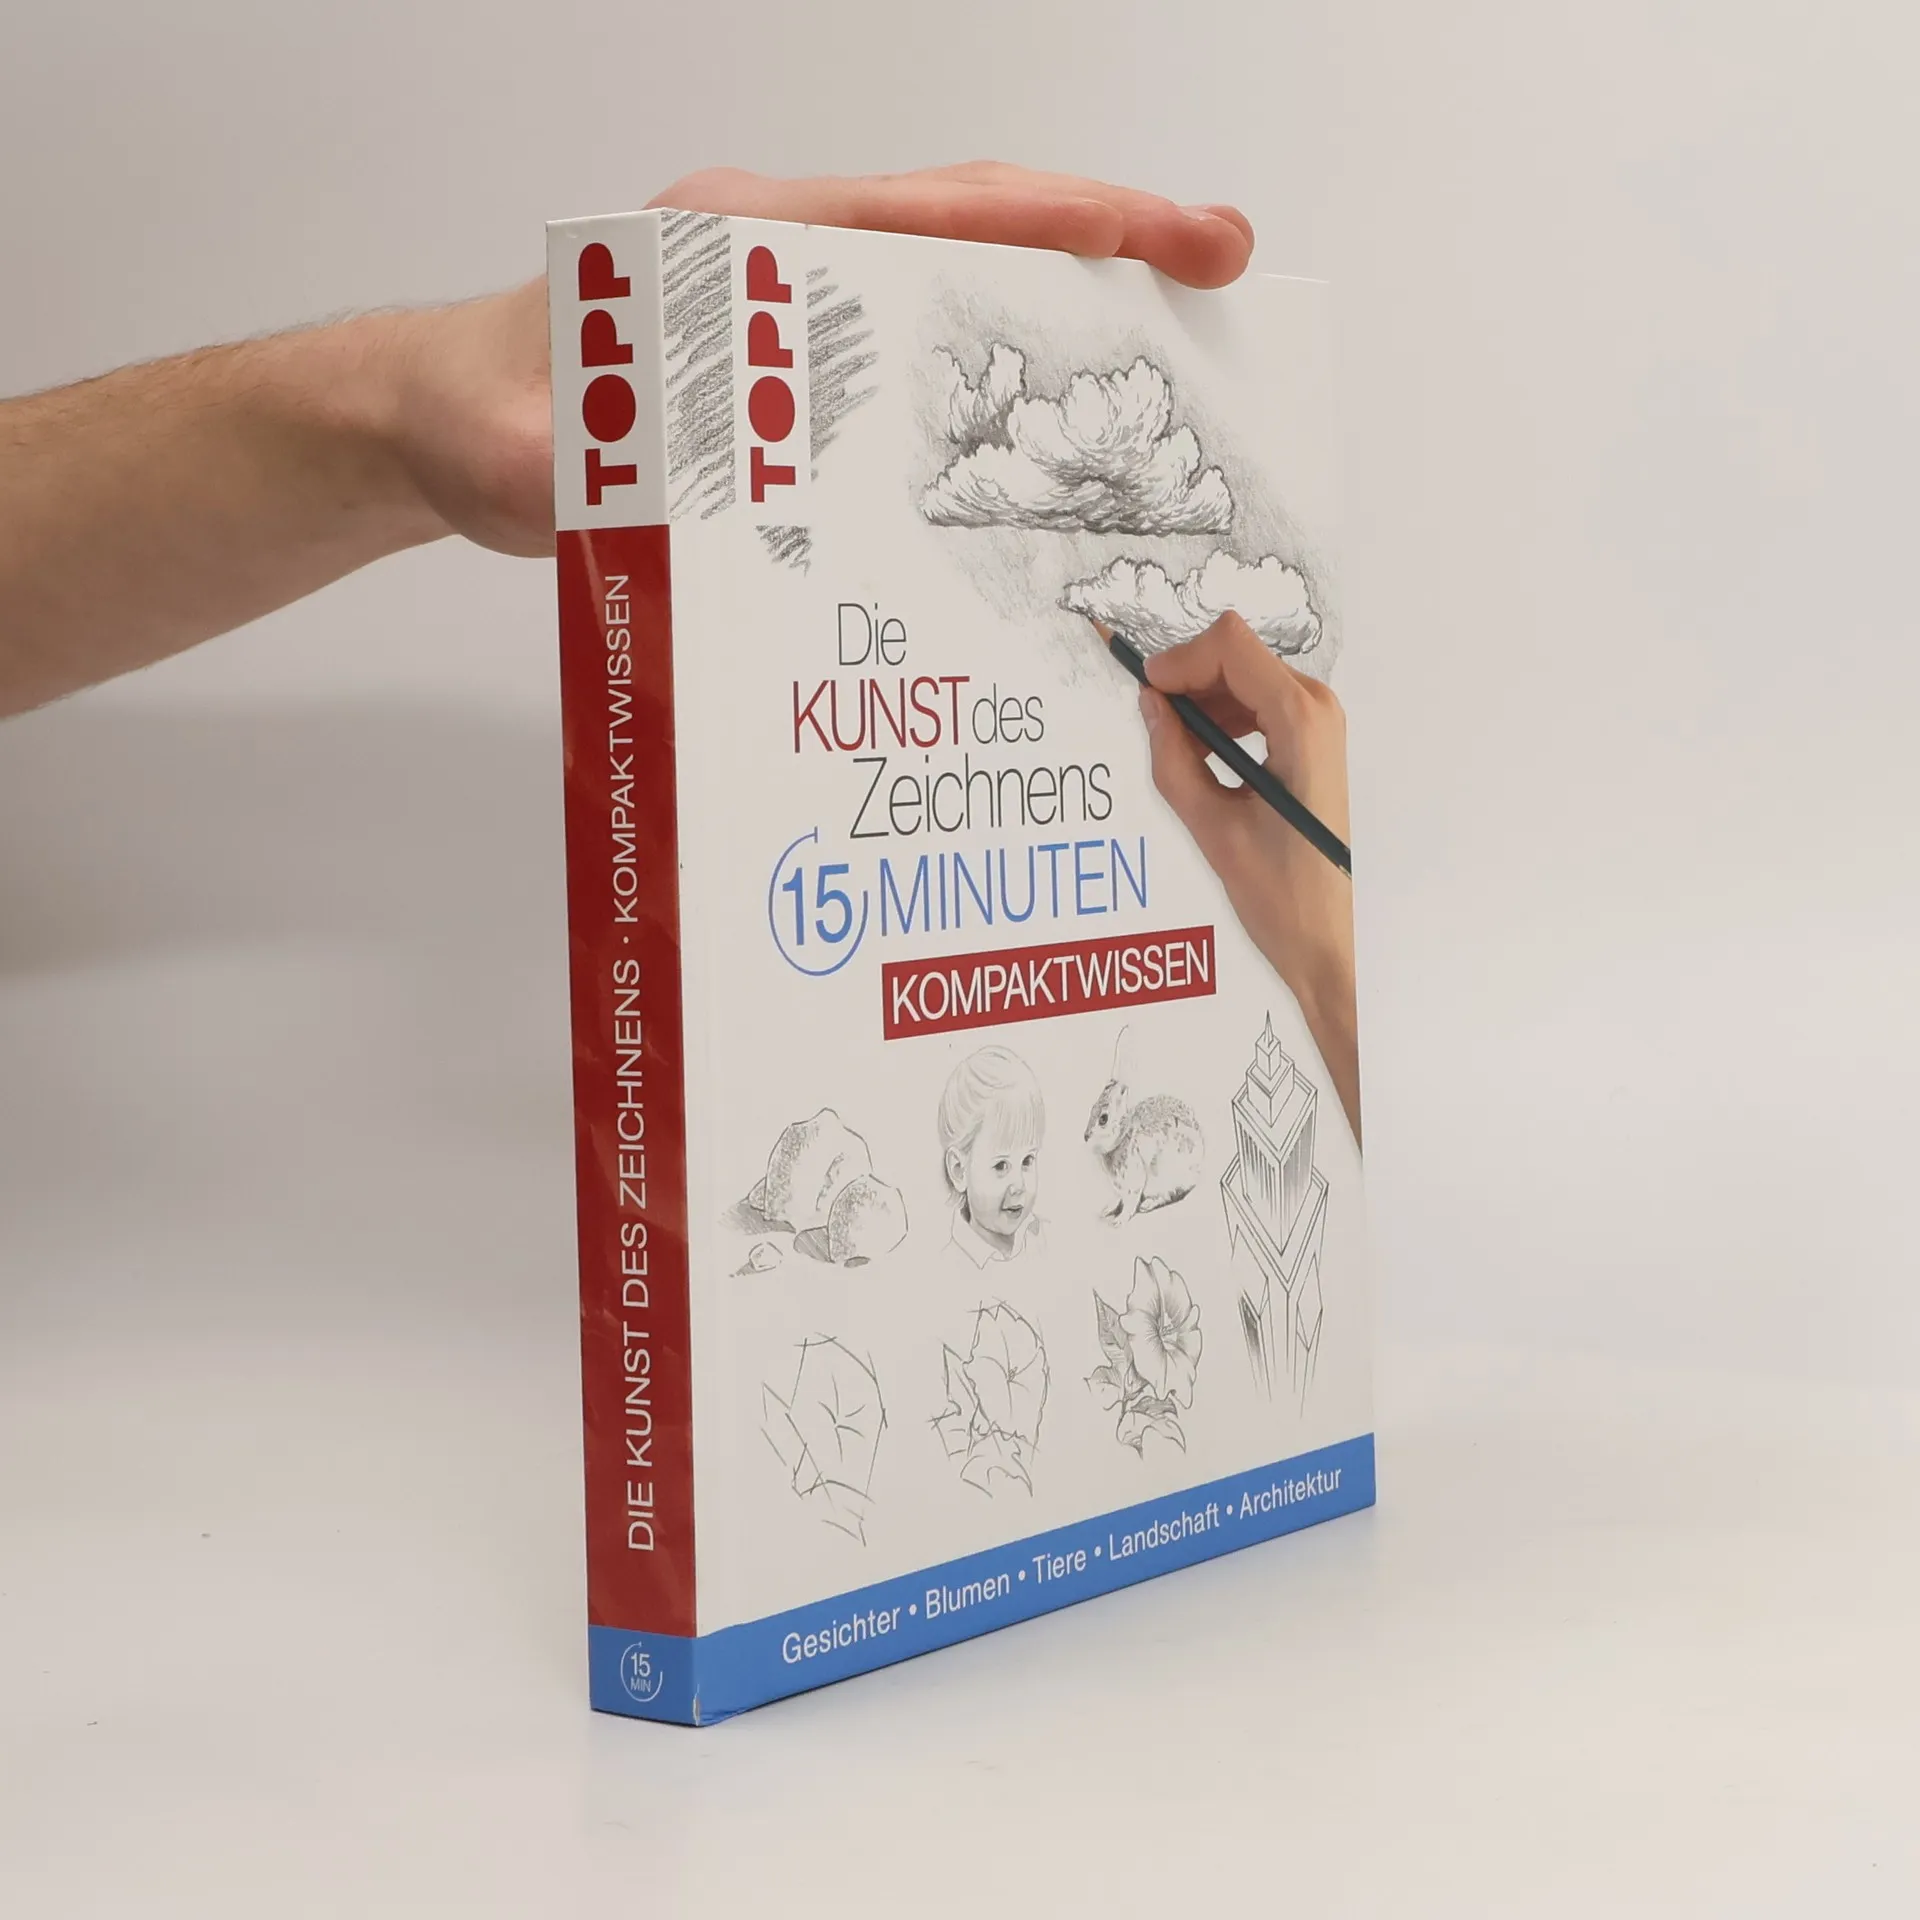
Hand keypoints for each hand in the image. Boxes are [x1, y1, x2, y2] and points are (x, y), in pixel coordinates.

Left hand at [389, 163, 1255, 559]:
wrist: (444, 425)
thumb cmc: (487, 411)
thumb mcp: (520, 447)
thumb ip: (559, 464)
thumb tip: (595, 478)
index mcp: (739, 243)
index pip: (925, 211)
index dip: (1055, 220)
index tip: (1167, 236)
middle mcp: (782, 260)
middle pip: (973, 229)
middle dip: (1106, 246)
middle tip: (1220, 271)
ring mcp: (794, 312)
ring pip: (958, 288)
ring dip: (1066, 314)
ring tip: (1175, 366)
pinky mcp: (794, 375)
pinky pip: (920, 355)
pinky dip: (998, 378)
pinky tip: (1050, 442)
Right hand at [1137, 614, 1361, 1143]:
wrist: (1328, 940)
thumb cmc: (1280, 894)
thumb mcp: (1211, 825)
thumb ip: (1174, 758)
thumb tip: (1150, 706)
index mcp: (1300, 722)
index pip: (1229, 644)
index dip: (1179, 660)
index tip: (1147, 695)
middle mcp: (1318, 710)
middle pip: (1236, 654)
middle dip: (1187, 680)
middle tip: (1154, 726)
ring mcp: (1320, 724)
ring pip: (1244, 675)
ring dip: (1203, 701)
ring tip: (1178, 752)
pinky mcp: (1314, 742)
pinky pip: (1259, 702)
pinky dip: (1224, 717)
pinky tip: (1206, 758)